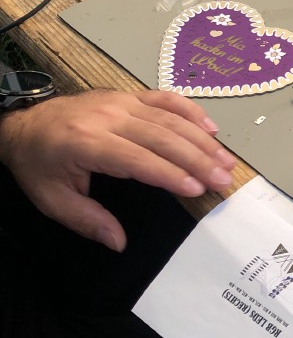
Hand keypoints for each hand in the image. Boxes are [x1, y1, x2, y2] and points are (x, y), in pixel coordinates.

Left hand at [0, 89, 235, 250]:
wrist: (23, 125)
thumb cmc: (39, 165)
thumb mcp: (52, 200)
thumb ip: (87, 221)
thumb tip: (119, 242)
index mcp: (86, 143)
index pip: (136, 158)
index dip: (168, 173)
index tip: (196, 189)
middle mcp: (107, 117)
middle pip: (161, 136)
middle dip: (197, 158)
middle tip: (223, 178)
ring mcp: (120, 101)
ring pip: (168, 117)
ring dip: (201, 139)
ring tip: (225, 160)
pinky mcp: (127, 95)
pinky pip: (164, 98)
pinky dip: (191, 111)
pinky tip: (211, 127)